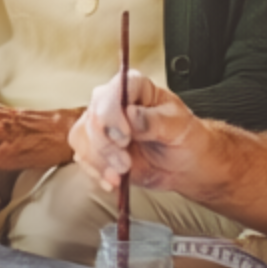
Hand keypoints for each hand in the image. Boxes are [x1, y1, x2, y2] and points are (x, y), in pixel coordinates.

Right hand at [68, 69, 213, 194]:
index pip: (113, 92)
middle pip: (93, 116)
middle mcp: (113, 102)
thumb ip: (155, 120)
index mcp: (135, 87)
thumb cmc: (184, 137)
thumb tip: (131, 114)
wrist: (183, 163)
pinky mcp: (96, 147)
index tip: (125, 137)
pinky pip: (83, 156)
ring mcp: (102, 124)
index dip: (112, 114)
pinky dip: (96, 171)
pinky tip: (113, 180)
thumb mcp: (178, 126)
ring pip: (82, 137)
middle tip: (125, 164)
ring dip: (99, 161)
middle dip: (106, 145)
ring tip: (120, 175)